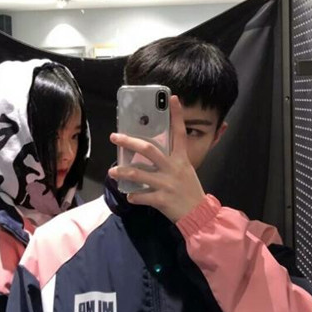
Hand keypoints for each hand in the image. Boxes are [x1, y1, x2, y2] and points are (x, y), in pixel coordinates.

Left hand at [109, 96, 204, 222]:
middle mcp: (173, 168)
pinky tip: (129, 197)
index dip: (177, 115)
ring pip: (139, 174)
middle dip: (129, 142)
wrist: (199, 214)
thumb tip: (151, 153)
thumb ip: (171, 160)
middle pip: (148, 150)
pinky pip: (142, 196)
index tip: (171, 97)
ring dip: (123, 172)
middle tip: (115, 136)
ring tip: (112, 171)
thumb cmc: (190, 189)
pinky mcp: (162, 199)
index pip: (179, 133)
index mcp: (181, 159)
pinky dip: (134, 196)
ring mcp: (167, 183)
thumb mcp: (185, 170)